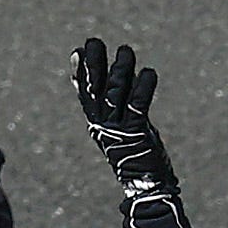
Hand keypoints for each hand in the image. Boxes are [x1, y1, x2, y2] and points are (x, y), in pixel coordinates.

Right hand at [73, 37, 177, 189]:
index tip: (77, 52)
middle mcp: (104, 125)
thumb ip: (117, 101)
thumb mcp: (122, 126)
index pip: (86, 95)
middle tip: (93, 42)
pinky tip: (149, 73)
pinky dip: (143, 88)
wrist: (146, 185)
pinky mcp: (137, 133)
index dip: (80, 73)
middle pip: (96, 90)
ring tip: (125, 50)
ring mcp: (119, 130)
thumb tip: (115, 73)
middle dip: (94, 65)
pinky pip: (138, 106)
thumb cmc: (135, 153)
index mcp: (98, 123)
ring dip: (120, 70)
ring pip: (116, 94)